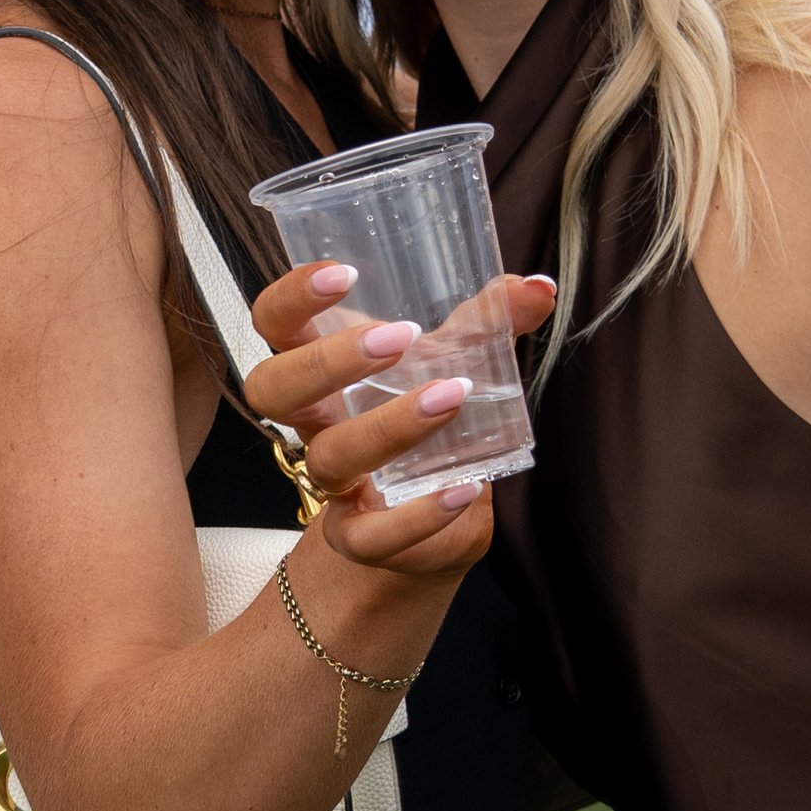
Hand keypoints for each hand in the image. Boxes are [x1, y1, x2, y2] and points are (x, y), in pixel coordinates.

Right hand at [243, 259, 557, 583]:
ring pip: (332, 457)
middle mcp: (313, 423)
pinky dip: (420, 515)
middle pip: (273, 388)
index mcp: (321, 368)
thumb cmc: (428, 416)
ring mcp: (332, 482)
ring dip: (391, 425)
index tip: (343, 272)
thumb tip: (537, 288)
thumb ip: (490, 322)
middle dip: (330, 360)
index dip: (291, 297)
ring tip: (452, 396)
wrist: (439, 511)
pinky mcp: (360, 537)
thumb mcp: (456, 360)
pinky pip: (373, 535)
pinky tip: (466, 487)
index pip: (274, 323)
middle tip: (399, 337)